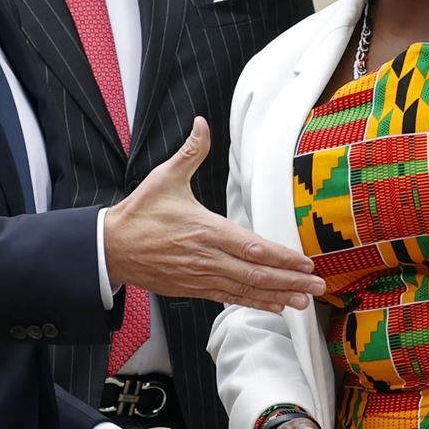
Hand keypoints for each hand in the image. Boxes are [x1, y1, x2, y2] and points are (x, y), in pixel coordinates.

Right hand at [105, 118, 323, 313]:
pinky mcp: (193, 289)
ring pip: (246, 290)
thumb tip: (202, 124)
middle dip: (290, 281)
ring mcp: (201, 277)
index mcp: (206, 231)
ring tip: (303, 300)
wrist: (111, 248)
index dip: (282, 258)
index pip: (253, 247)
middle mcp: (207, 258)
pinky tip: (272, 305)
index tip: (305, 262)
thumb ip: (190, 152)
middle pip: (257, 274)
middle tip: (317, 285)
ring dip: (277, 296)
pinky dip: (253, 302)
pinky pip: (230, 297)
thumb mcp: (164, 177)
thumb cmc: (140, 213)